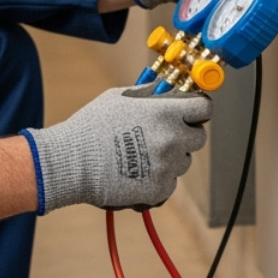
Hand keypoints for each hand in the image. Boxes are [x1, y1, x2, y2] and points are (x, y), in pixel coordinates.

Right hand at [23, 84, 211, 211]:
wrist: (73, 162)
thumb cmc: (91, 127)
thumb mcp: (119, 97)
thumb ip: (148, 93)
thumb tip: (164, 87)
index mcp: (165, 113)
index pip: (204, 108)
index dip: (198, 109)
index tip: (192, 111)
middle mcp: (172, 139)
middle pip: (198, 137)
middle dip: (184, 134)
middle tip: (162, 135)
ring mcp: (167, 166)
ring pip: (183, 161)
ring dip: (170, 158)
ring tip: (142, 155)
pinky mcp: (160, 189)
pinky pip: (169, 183)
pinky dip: (157, 179)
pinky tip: (136, 171)